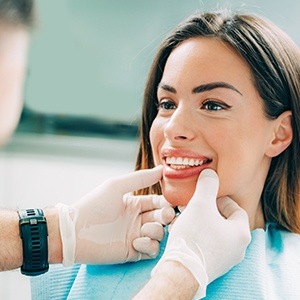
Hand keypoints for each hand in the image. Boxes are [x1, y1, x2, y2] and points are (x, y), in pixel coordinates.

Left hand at [56, 166, 174, 264]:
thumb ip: (141, 178)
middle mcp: (136, 220)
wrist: (75, 232)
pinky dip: (149, 245)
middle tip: (166, 215)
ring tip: (144, 229)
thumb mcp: (117, 186)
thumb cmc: (94, 205)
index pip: (158, 202)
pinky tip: (136, 242)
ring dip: (156, 231)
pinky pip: (151, 249)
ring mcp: (135, 236)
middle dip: (167, 216)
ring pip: (159, 234)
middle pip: (162, 218)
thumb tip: (162, 169)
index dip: (167, 202)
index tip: (173, 203)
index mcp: (134, 204)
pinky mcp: (132, 252)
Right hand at [152, 169, 250, 297]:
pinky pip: (207, 243)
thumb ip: (207, 185)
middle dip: (206, 209)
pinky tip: (182, 228)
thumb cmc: (194, 236)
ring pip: (213, 231)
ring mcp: (225, 259)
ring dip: (199, 220)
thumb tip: (210, 173)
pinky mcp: (211, 265)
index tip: (206, 196)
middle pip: (223, 220)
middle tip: (193, 204)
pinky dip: (196, 233)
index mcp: (241, 233)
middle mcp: (237, 248)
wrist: (181, 271)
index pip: (236, 208)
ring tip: (184, 214)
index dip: (220, 198)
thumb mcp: (200, 204)